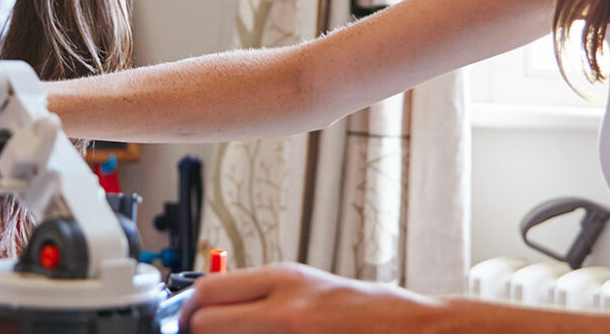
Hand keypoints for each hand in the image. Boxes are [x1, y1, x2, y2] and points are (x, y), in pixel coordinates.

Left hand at [181, 262, 440, 333]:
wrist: (420, 331)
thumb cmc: (373, 311)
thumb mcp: (312, 286)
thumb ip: (264, 294)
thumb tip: (217, 305)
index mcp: (285, 280)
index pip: (207, 290)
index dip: (189, 310)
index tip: (189, 319)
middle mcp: (285, 310)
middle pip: (205, 324)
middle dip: (198, 333)